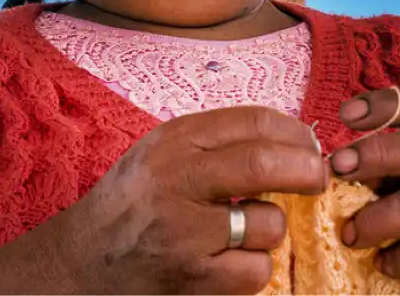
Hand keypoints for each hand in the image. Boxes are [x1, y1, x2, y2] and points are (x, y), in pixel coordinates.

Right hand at [0, 106, 327, 294]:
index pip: (252, 121)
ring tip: (246, 233)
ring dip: (272, 230)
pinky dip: (255, 270)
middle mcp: (175, 179)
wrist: (79, 263)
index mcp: (173, 141)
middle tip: (320, 180)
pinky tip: (228, 264)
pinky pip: (257, 270)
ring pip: (268, 223)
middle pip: (265, 163)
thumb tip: (295, 138)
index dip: (296, 133)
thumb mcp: (163, 155)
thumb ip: (216, 143)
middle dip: (307, 171)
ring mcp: (182, 231)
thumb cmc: (133, 205)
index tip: (312, 146)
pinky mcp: (191, 277)